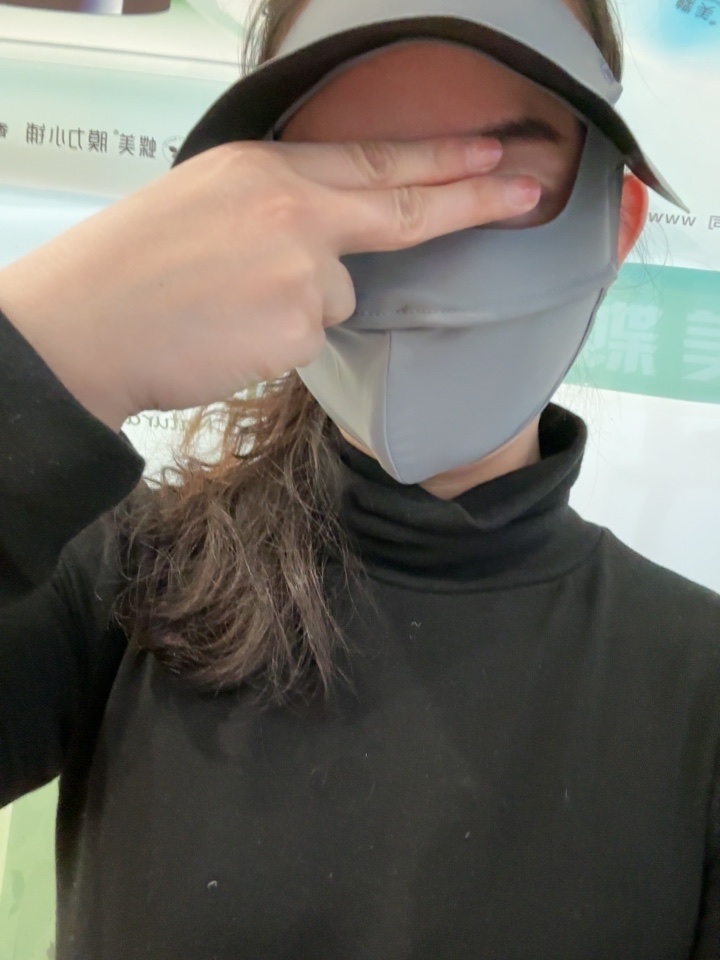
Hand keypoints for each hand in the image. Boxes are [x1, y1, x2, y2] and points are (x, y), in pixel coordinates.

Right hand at [0, 137, 538, 431]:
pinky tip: (228, 335)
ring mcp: (301, 271)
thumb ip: (278, 208)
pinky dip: (277, 342)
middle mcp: (294, 212)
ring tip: (226, 307)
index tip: (496, 150)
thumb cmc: (130, 269)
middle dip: (474, 196)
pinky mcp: (297, 330)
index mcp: (265, 170)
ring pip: (337, 297)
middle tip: (528, 186)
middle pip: (402, 206)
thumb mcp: (205, 203)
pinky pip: (310, 339)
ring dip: (298, 307)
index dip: (441, 158)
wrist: (81, 328)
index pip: (373, 160)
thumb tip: (327, 241)